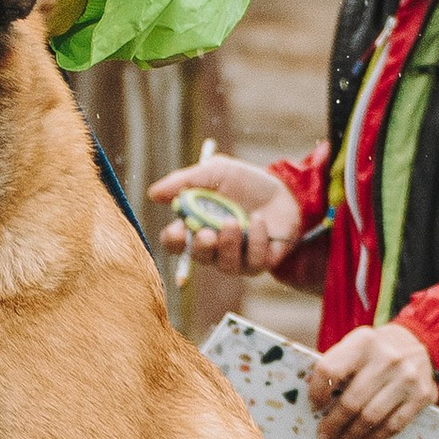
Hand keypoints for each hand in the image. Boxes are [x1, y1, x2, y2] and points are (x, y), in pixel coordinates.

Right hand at [148, 150, 302, 278]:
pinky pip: (253, 263)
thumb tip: (153, 194)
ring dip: (229, 244)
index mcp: (197, 225)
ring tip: (237, 221)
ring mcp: (238, 257)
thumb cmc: (246, 181)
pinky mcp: (261, 262)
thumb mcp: (215, 172)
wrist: (285, 188)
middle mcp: (215, 246)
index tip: (178, 230)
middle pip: (199, 259)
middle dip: (201, 247)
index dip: (173, 241)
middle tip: (208, 232)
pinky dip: (256, 241)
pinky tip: (260, 220)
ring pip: (225, 266)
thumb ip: (184, 181)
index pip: (176, 243)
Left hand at [309, 321, 438, 438]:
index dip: (317, 393)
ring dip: (351, 436)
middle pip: (352, 400)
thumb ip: (338, 367)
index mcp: (363, 341)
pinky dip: (374, 438)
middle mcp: (387, 358)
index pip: (330, 370)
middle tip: (323, 436)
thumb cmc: (375, 351)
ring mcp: (407, 377)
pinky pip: (393, 425)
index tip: (314, 407)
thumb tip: (316, 405)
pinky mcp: (422, 396)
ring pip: (371, 417)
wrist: (416, 342)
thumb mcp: (356, 346)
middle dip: (333, 424)